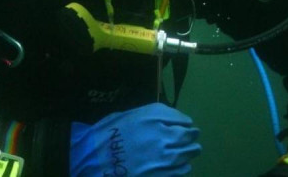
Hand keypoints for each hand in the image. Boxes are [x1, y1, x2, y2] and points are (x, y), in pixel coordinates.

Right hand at [70, 102, 200, 176]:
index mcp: (151, 118)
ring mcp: (163, 158)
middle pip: (187, 135)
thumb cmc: (104, 135)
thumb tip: (166, 121)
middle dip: (192, 135)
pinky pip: (181, 170)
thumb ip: (147, 117)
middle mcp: (161, 136)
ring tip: (193, 150)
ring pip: (188, 153)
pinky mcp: (161, 175)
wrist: (93, 161)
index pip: (179, 118)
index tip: (187, 123)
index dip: (185, 121)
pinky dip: (184, 166)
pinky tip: (182, 165)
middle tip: (194, 136)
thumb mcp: (124, 116)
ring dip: (192, 151)